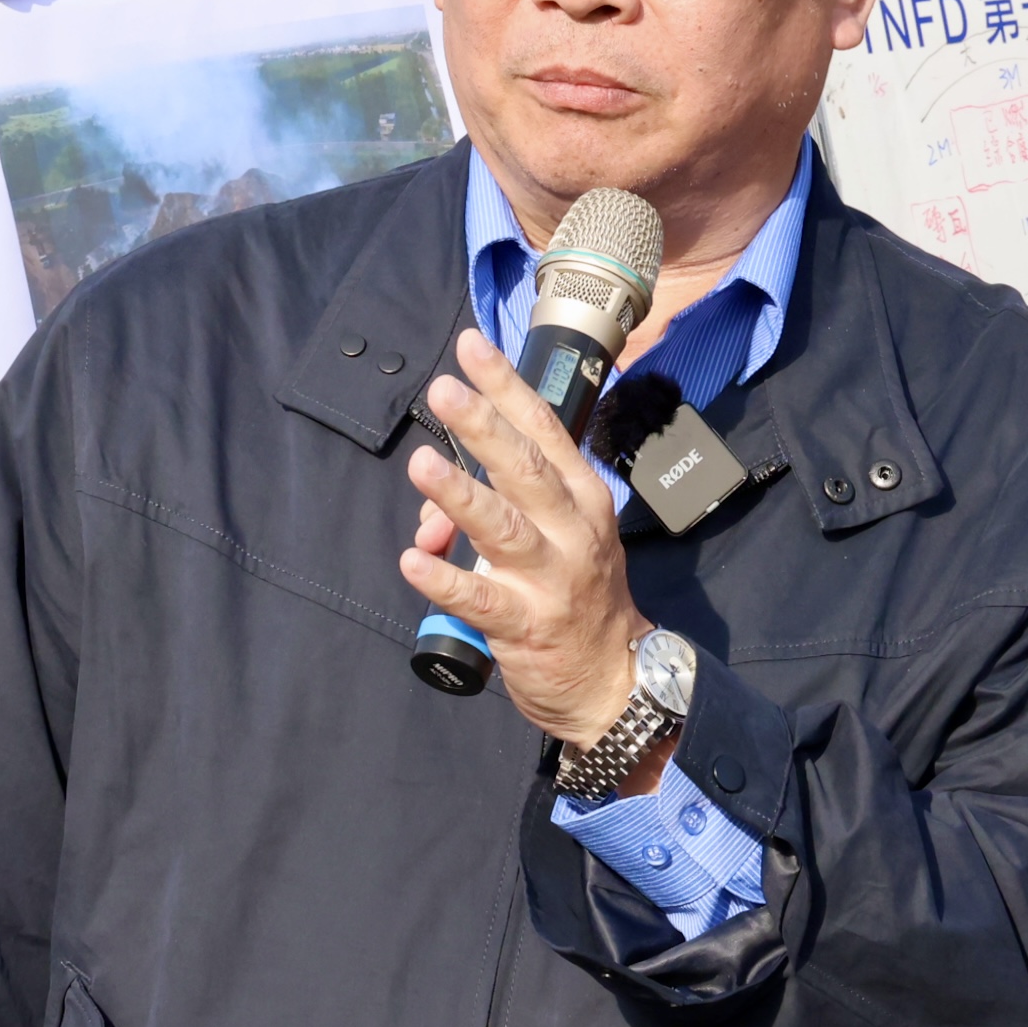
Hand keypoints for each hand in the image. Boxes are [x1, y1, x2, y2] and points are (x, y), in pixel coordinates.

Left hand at [398, 329, 648, 779]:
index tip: (472, 346)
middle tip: (443, 390)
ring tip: (422, 464)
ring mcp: (551, 578)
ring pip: (503, 527)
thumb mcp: (553, 539)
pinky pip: (480, 600)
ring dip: (459, 494)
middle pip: (524, 467)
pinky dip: (445, 580)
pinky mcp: (527, 626)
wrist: (614, 680)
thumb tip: (430, 507)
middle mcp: (572, 530)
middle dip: (482, 425)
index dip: (506, 386)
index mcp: (581, 496)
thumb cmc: (576, 595)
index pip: (544, 429)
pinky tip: (413, 561)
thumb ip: (493, 507)